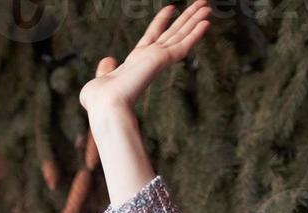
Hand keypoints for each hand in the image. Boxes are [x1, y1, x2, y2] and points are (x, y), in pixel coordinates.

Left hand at [79, 1, 210, 116]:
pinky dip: (195, 34)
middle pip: (173, 33)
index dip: (160, 21)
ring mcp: (157, 59)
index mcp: (136, 61)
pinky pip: (182, 46)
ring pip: (181, 36)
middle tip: (201, 5)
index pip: (152, 36)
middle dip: (186, 18)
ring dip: (194, 21)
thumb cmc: (100, 100)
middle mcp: (149, 58)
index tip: (169, 8)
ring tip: (207, 7)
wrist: (106, 107)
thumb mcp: (100, 79)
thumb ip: (105, 69)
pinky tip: (206, 23)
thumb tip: (107, 61)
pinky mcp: (161, 61)